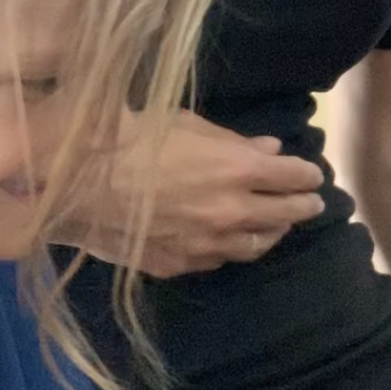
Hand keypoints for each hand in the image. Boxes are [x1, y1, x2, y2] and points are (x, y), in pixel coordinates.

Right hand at [54, 110, 325, 277]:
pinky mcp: (179, 264)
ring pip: (256, 245)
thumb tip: (269, 147)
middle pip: (285, 213)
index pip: (292, 175)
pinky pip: (218, 259)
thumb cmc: (133, 137)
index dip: (306, 174)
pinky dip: (230, 248)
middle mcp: (231, 211)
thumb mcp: (188, 125)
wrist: (78, 180)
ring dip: (272, 233)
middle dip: (303, 206)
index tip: (311, 173)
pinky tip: (232, 242)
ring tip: (278, 226)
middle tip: (312, 204)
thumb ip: (233, 141)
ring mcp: (206, 243)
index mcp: (239, 169)